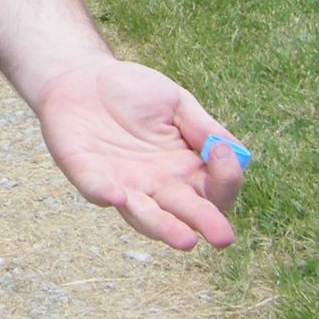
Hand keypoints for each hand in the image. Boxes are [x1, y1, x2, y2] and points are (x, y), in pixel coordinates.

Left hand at [34, 58, 243, 250]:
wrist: (82, 77)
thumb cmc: (134, 92)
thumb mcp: (176, 102)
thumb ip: (202, 126)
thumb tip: (236, 150)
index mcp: (185, 168)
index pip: (215, 189)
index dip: (226, 176)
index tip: (222, 151)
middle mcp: (158, 185)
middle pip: (186, 212)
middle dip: (205, 223)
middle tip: (222, 237)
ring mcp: (122, 184)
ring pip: (144, 214)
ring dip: (162, 227)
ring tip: (185, 240)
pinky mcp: (86, 173)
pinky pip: (95, 188)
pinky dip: (104, 193)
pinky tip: (117, 195)